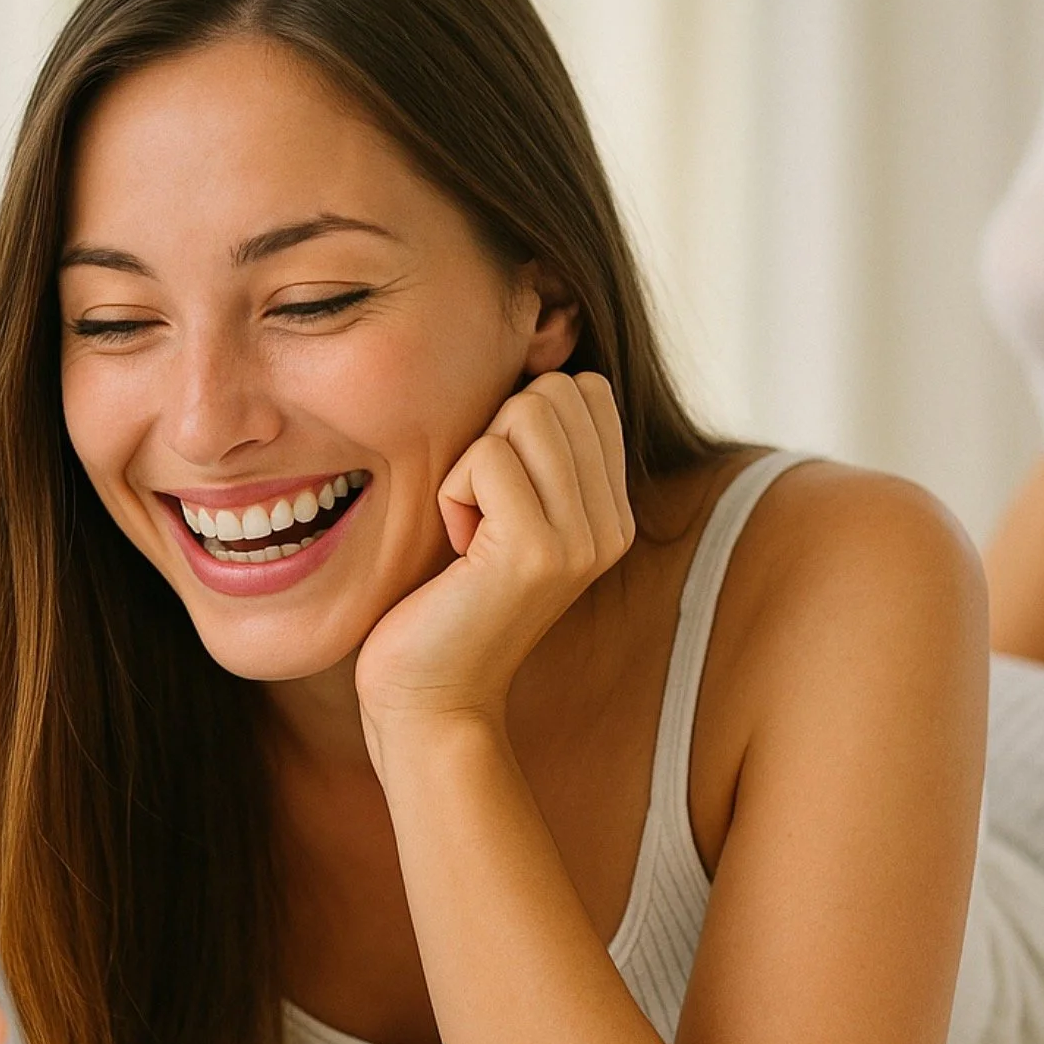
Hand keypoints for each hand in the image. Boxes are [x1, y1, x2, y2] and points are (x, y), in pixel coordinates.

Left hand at [355, 371, 633, 748]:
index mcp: (613, 511)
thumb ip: (530, 446)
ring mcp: (583, 539)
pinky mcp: (537, 552)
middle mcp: (613, 524)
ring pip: (524, 413)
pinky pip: (484, 458)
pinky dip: (452, 495)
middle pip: (556, 391)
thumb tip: (536, 345)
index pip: (584, 388)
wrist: (430, 698)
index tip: (498, 497)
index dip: (519, 421)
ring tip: (471, 534)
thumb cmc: (445, 599)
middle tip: (480, 516)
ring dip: (472, 465)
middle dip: (495, 437)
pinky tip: (458, 554)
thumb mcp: (501, 510)